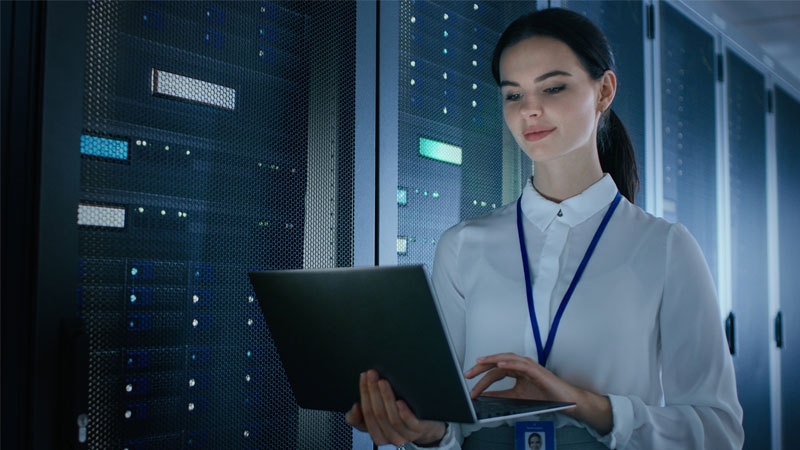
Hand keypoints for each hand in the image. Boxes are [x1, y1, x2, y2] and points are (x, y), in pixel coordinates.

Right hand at [345, 369, 446, 446]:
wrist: (427, 426)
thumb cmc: (400, 418)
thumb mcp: (380, 417)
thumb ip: (362, 416)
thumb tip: (353, 409)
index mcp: (377, 435)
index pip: (365, 415)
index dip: (363, 395)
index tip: (362, 379)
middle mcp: (390, 437)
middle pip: (377, 415)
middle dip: (372, 392)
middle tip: (372, 374)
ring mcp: (405, 434)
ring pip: (392, 418)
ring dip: (385, 398)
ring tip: (383, 381)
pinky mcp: (419, 430)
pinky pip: (409, 423)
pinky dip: (403, 412)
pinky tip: (400, 401)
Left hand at [464, 353, 611, 434]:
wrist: (563, 401)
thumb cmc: (544, 397)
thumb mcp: (516, 397)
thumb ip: (500, 395)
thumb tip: (484, 396)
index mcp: (516, 370)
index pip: (495, 369)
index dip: (481, 374)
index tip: (469, 380)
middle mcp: (521, 365)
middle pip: (497, 362)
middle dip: (481, 367)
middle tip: (468, 374)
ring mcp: (529, 366)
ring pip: (507, 359)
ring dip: (492, 361)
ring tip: (479, 363)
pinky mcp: (536, 370)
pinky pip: (520, 364)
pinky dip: (509, 363)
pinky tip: (499, 365)